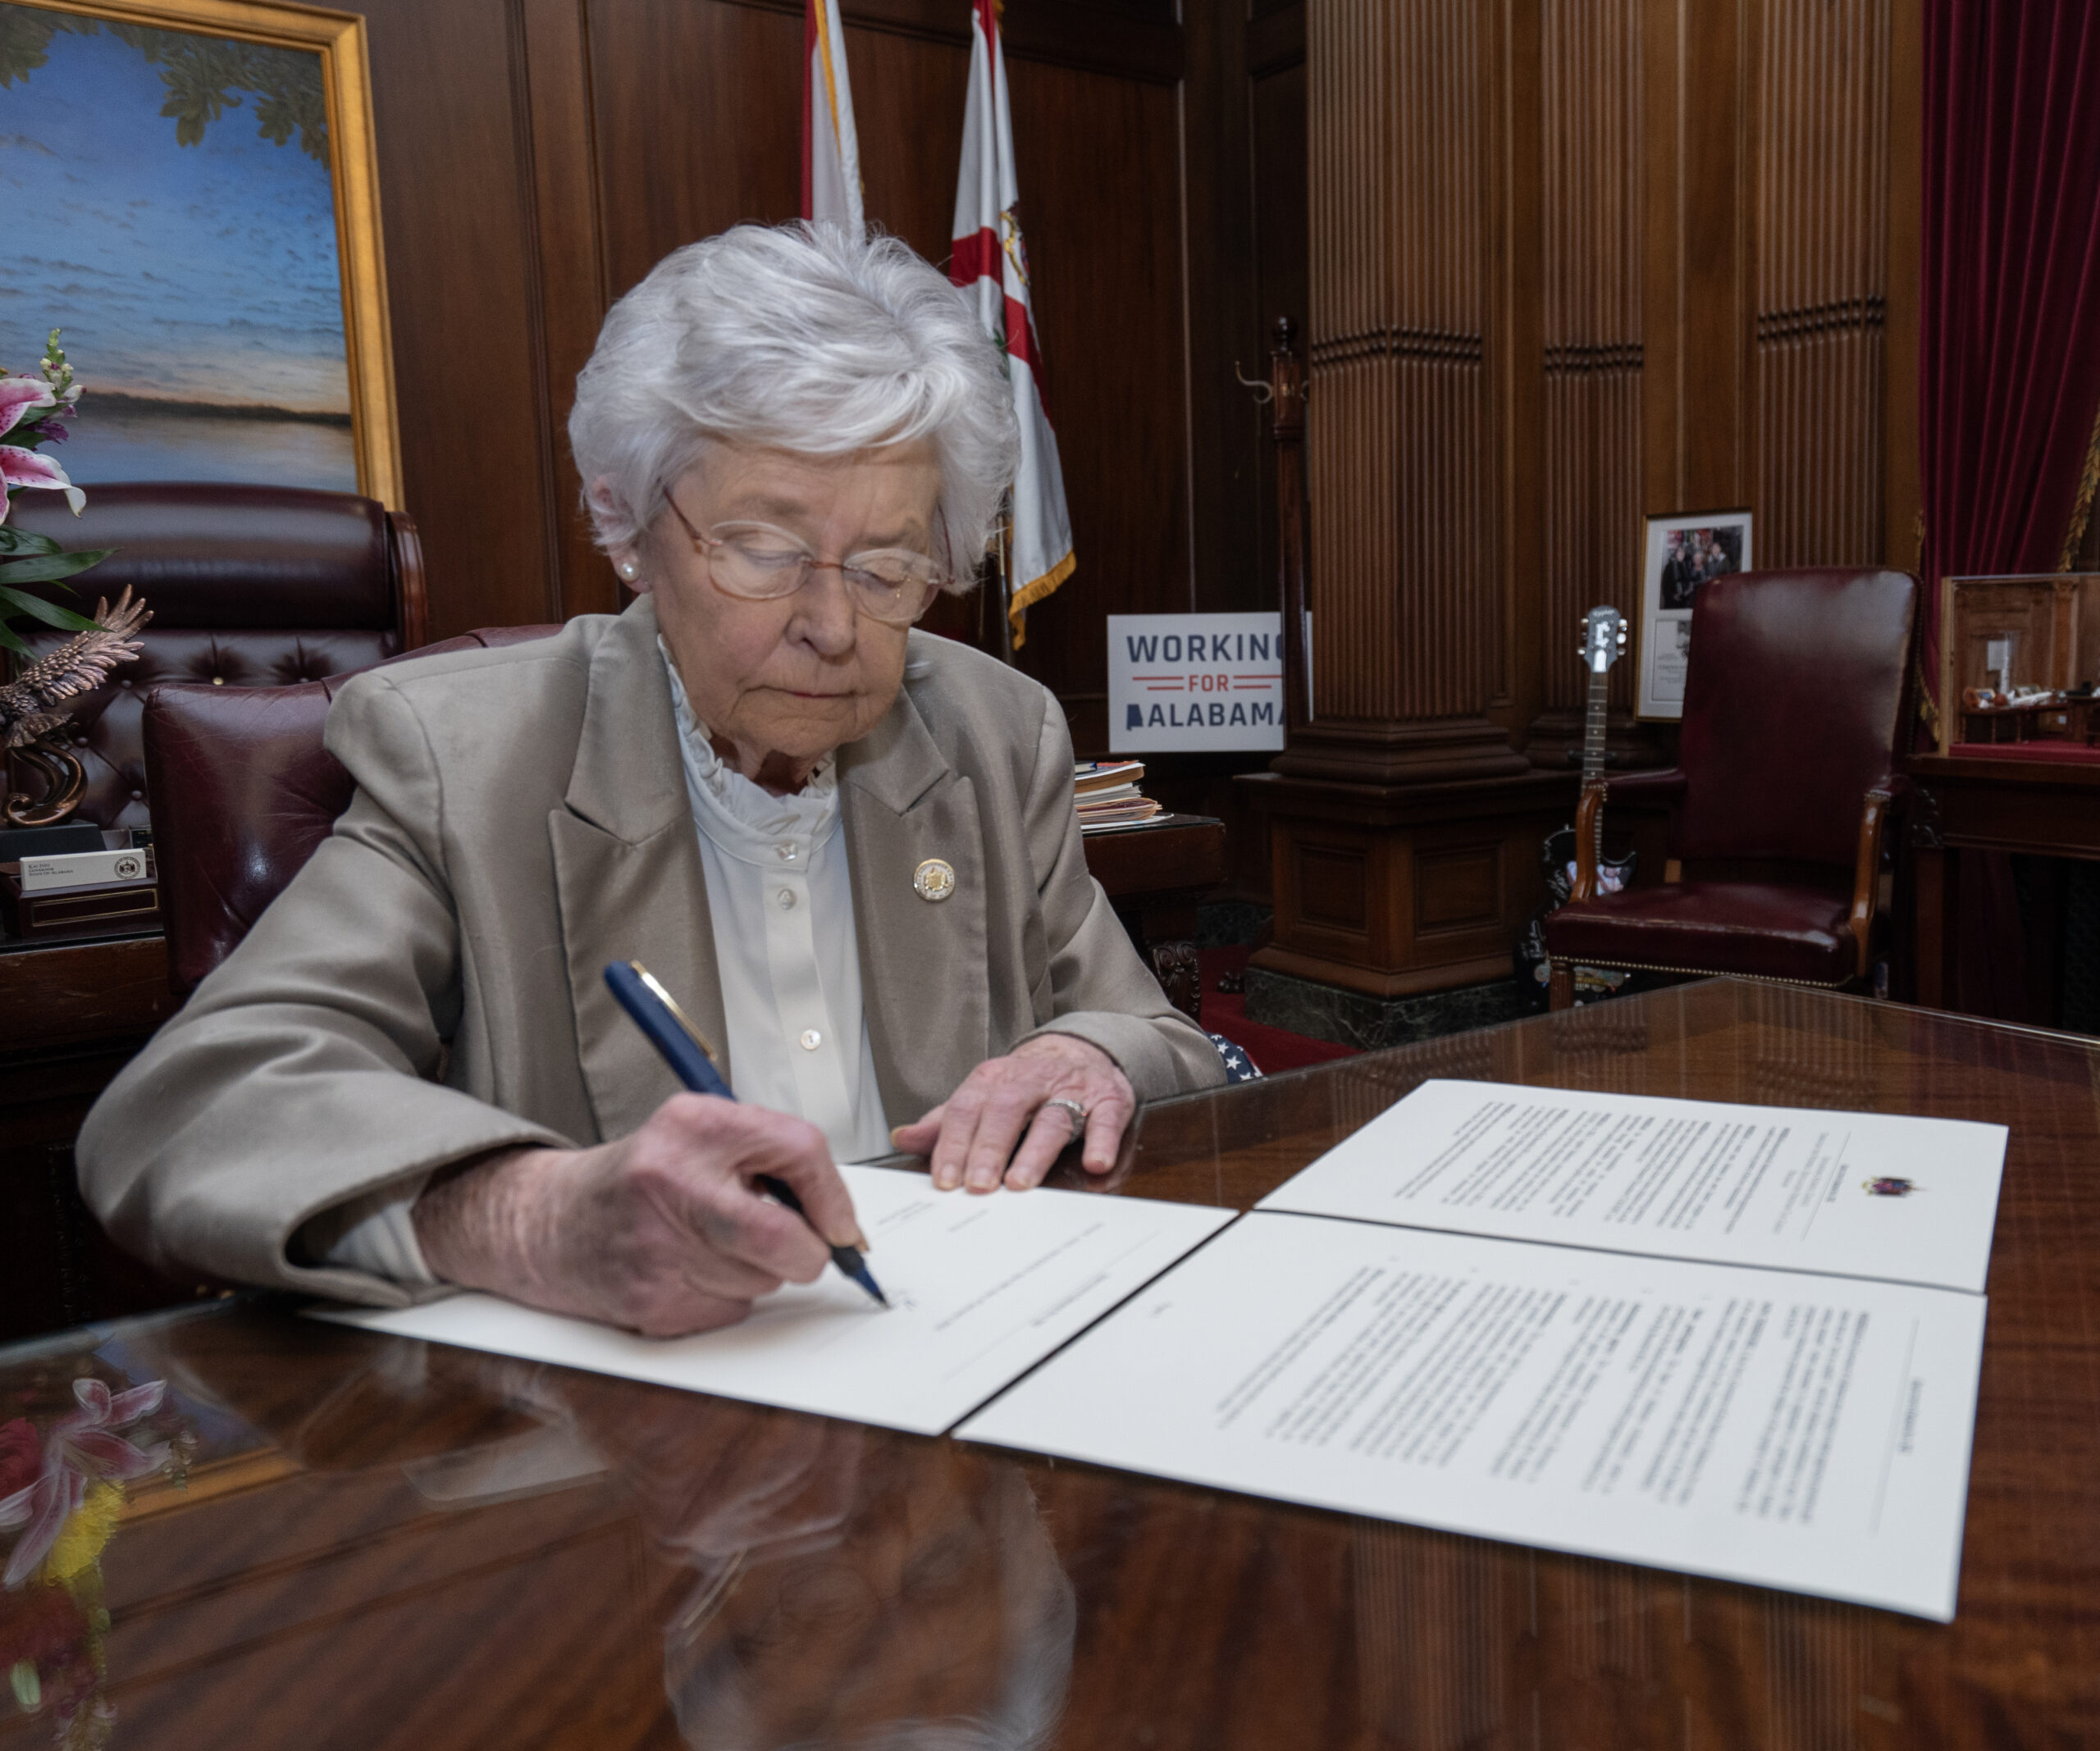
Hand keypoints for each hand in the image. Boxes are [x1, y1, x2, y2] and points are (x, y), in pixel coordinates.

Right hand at [412, 1095, 867, 1337]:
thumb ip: (770, 1156)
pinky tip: (689, 1270)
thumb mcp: (700, 1135)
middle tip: (800, 1247)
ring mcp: (659, 1248)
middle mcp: (673, 1181)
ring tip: (712, 1243)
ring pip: (763, 1281)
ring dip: (757, 1272)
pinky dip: (726, 1297)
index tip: (842, 1220)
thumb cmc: (639, 1178)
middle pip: (786, 1238)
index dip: (834, 1194)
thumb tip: (840, 1214)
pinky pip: (731, 1311)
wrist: (551, 1222)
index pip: (800, 1149)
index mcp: (694, 1126)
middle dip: (808, 1252)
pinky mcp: (652, 1301)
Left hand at [890, 1034, 1134, 1192]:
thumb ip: (946, 1121)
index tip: (945, 1179)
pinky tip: (1095, 1163)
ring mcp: (1071, 1090)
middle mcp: (1030, 1081)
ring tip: (1020, 1182)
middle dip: (989, 1148)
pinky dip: (1103, 1141)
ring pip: (1052, 1117)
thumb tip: (902, 1137)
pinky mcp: (1107, 1100)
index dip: (954, 1143)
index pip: (967, 1109)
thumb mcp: (983, 1096)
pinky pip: (1107, 1119)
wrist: (1080, 1050)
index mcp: (994, 1080)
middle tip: (977, 1185)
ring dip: (1035, 1152)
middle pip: (1006, 1110)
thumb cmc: (1025, 1084)